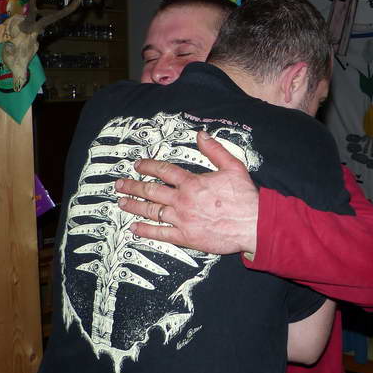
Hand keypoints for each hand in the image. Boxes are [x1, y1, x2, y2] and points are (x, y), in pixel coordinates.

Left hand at [115, 130, 259, 254]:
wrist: (252, 224)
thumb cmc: (245, 197)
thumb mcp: (233, 166)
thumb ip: (215, 150)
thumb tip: (201, 135)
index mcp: (192, 182)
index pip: (164, 171)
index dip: (148, 166)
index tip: (138, 165)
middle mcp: (182, 200)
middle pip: (151, 191)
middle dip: (132, 186)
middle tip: (119, 184)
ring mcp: (182, 219)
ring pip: (151, 211)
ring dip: (134, 206)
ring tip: (121, 203)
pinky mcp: (186, 237)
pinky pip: (160, 233)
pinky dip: (145, 231)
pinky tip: (134, 228)